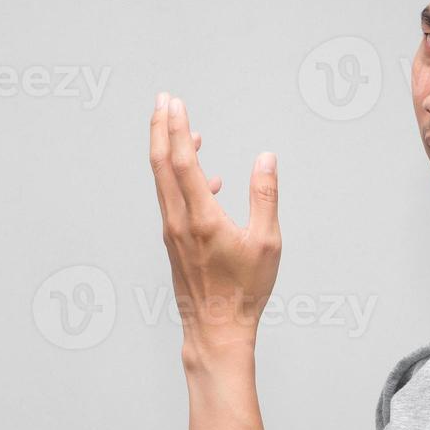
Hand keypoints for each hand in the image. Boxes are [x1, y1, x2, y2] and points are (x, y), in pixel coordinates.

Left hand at [148, 91, 281, 357]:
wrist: (217, 329)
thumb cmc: (245, 291)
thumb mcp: (267, 243)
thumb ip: (265, 196)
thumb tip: (266, 159)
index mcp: (201, 218)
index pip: (183, 161)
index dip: (178, 128)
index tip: (175, 102)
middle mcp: (178, 221)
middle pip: (161, 164)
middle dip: (161, 128)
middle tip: (163, 100)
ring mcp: (172, 232)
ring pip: (163, 181)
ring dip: (169, 150)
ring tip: (183, 129)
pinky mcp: (174, 242)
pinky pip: (172, 199)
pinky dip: (181, 179)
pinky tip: (208, 179)